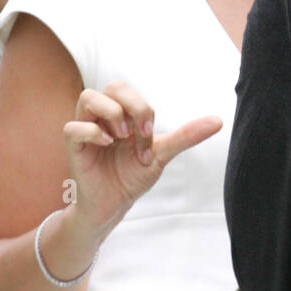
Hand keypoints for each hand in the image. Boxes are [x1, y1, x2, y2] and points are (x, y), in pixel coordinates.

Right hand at [63, 82, 221, 234]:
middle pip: (112, 86)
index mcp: (122, 114)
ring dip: (110, 112)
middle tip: (140, 132)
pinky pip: (72, 127)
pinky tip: (106, 143)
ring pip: (87, 97)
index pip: (129, 92)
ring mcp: (86, 130)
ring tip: (121, 136)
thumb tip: (218, 121)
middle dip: (132, 105)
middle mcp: (103, 117)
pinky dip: (91, 131)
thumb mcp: (162, 154)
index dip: (143, 110)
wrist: (114, 204)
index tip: (150, 137)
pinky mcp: (74, 147)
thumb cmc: (133, 176)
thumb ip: (186, 136)